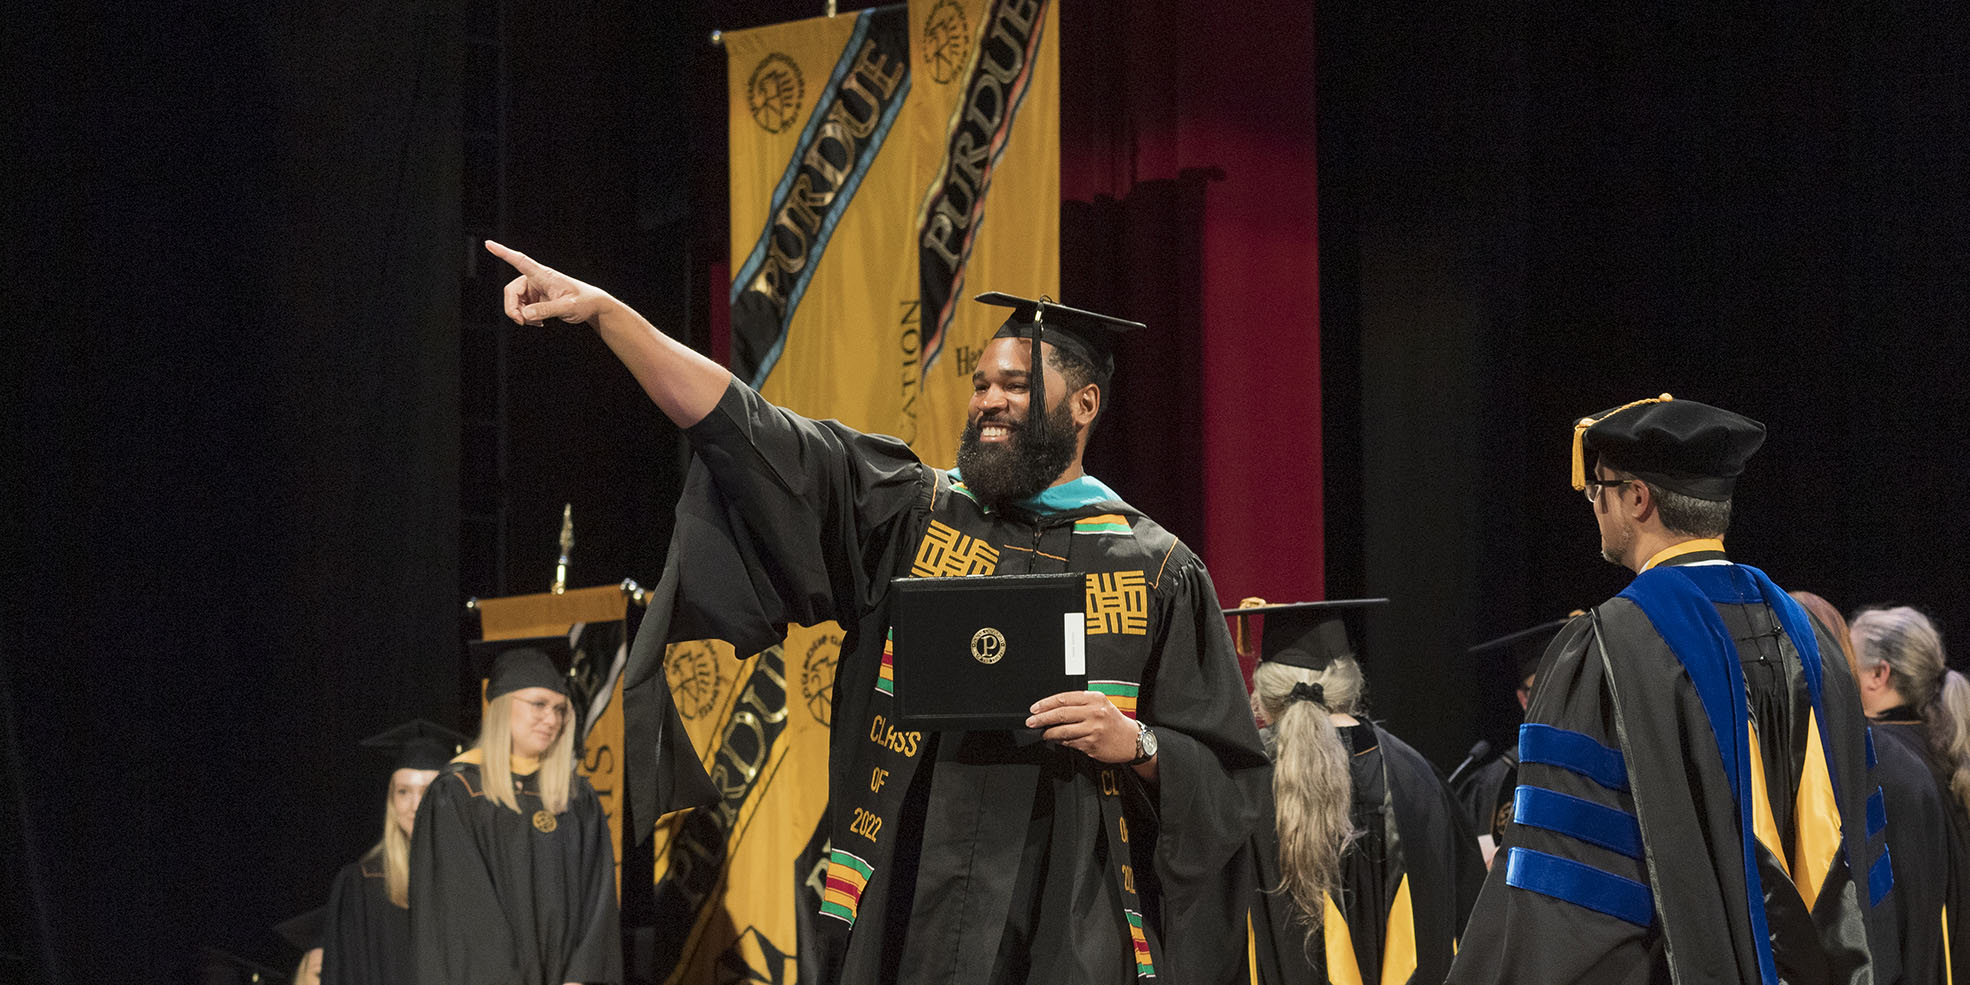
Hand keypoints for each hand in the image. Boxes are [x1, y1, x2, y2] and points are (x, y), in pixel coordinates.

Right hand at [486, 240, 615, 326]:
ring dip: (520, 314)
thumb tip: (525, 315)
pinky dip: (526, 317)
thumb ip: (547, 310)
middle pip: (511, 291)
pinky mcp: (536, 298)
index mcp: (543, 275)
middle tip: (521, 322)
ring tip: (536, 323)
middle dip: (512, 308)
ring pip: (514, 301)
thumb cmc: (583, 301)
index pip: (521, 261)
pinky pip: (521, 308)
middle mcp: (536, 279)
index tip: (489, 244)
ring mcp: (534, 289)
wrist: (591, 305)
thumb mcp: (567, 307)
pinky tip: (538, 323)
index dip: (504, 253)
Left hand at [1027, 690, 1140, 763]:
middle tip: (1031, 721)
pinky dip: (1061, 741)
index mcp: (1095, 699)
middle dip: (1042, 718)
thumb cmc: (1114, 721)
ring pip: (1063, 731)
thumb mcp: (1101, 704)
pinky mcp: (1091, 744)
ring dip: (1049, 732)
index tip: (1035, 708)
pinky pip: (1070, 742)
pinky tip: (1058, 739)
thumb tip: (1053, 708)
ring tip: (1044, 732)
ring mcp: (1093, 730)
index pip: (1064, 698)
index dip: (1046, 703)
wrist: (1131, 740)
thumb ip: (1080, 703)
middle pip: (1061, 714)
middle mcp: (1095, 713)